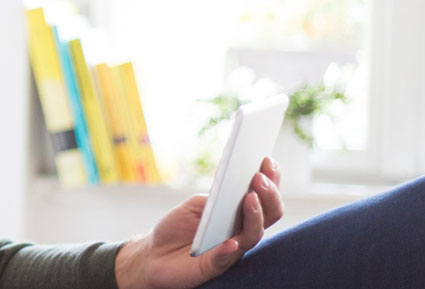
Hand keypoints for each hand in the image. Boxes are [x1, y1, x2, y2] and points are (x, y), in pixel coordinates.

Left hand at [115, 157, 284, 288]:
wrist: (152, 255)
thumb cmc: (176, 227)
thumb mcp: (195, 205)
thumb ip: (214, 197)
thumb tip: (231, 186)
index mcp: (240, 213)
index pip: (264, 196)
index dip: (272, 179)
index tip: (268, 159)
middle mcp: (241, 231)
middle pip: (269, 214)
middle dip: (269, 193)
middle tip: (259, 176)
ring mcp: (231, 250)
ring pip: (254, 234)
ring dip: (255, 215)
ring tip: (250, 197)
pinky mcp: (214, 266)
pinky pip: (226, 257)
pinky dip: (230, 248)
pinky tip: (231, 239)